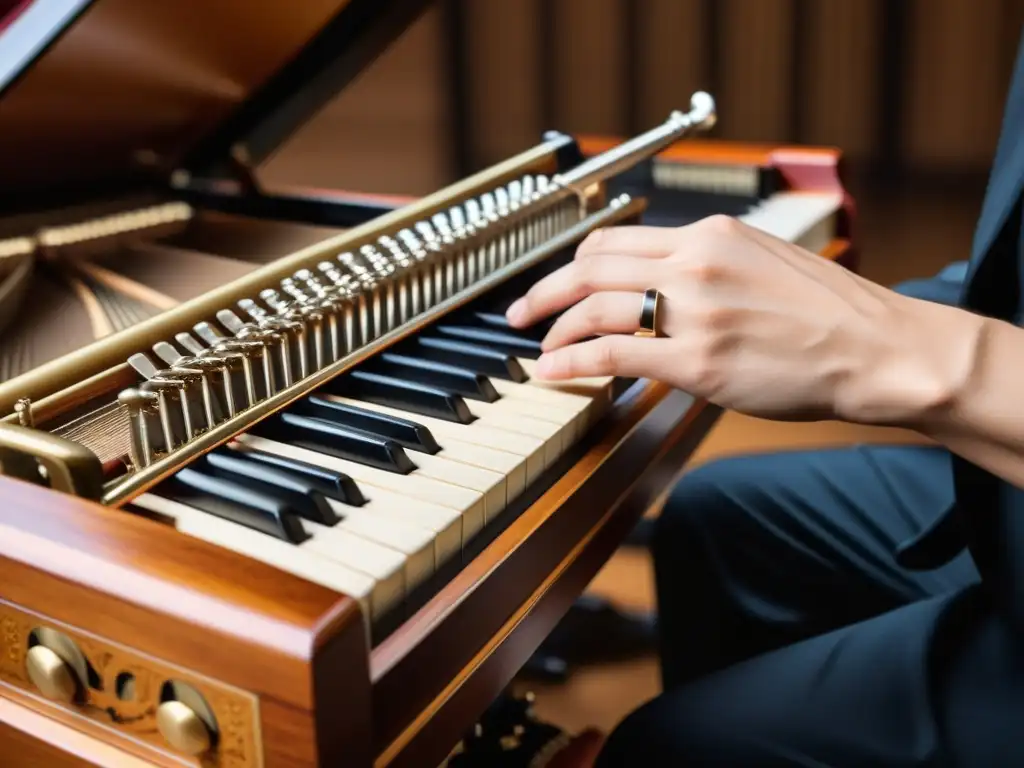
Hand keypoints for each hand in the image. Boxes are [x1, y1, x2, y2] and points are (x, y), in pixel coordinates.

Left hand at [505, 215, 965, 422]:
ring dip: (555, 329)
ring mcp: (696, 311)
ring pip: (595, 308)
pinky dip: (572, 362)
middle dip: (544, 291)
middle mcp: (696, 263)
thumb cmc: (828, 313)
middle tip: (520, 314)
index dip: (571, 265)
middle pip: (590, 267)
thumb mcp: (763, 262)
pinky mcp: (700, 360)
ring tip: (540, 350)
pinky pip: (612, 355)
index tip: (555, 283)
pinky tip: (553, 372)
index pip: (615, 241)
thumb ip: (707, 265)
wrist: (877, 348)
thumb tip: (659, 281)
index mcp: (710, 235)